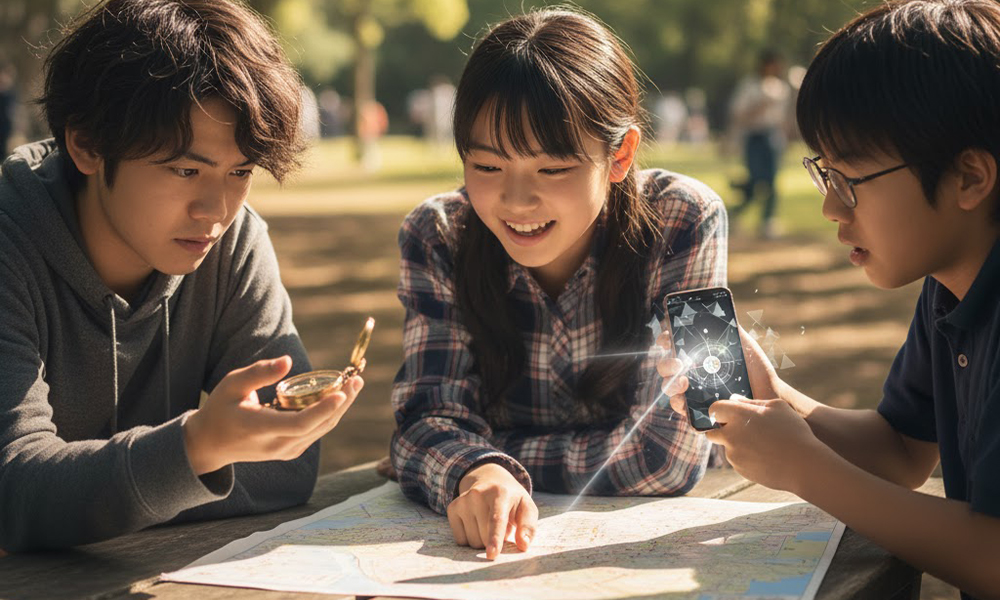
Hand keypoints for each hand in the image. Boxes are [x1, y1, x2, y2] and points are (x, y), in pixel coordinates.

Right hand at [183, 356, 362, 474]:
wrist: (211, 445)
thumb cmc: (221, 409)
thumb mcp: (231, 385)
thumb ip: (259, 373)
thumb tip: (288, 361)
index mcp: (259, 429)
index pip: (299, 424)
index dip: (323, 410)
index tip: (341, 392)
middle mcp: (277, 445)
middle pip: (318, 426)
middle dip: (341, 403)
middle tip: (357, 379)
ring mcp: (285, 451)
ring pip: (322, 430)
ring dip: (341, 408)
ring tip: (355, 383)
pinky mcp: (291, 451)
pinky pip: (317, 432)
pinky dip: (330, 414)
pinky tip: (340, 396)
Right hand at [448, 462, 537, 559]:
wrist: (489, 480)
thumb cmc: (512, 500)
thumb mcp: (526, 507)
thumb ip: (528, 526)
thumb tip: (523, 545)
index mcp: (500, 493)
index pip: (496, 519)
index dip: (494, 538)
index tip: (491, 554)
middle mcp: (477, 494)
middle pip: (483, 537)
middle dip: (494, 540)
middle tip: (500, 526)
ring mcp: (463, 501)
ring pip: (472, 541)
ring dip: (482, 540)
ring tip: (487, 524)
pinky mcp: (452, 508)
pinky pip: (460, 540)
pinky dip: (470, 538)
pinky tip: (475, 523)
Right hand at [655, 326, 781, 417]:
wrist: (768, 395)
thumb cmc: (756, 368)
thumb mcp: (743, 342)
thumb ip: (728, 327)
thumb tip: (715, 312)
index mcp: (698, 352)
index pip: (673, 343)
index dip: (665, 338)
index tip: (667, 338)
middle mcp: (691, 371)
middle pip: (666, 366)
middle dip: (667, 364)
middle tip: (679, 364)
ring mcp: (692, 390)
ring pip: (669, 387)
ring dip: (670, 384)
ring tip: (683, 384)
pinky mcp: (696, 409)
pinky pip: (680, 407)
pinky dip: (678, 404)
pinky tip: (685, 401)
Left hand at [704, 396, 821, 493]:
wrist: (803, 465)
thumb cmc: (793, 431)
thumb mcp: (777, 406)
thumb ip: (752, 402)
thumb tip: (734, 400)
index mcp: (738, 415)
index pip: (714, 409)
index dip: (720, 411)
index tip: (729, 414)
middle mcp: (730, 435)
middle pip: (712, 432)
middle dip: (722, 431)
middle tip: (740, 430)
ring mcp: (733, 454)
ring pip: (728, 447)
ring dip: (738, 445)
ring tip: (764, 445)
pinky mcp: (740, 469)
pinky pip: (738, 461)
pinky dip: (747, 458)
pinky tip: (766, 457)